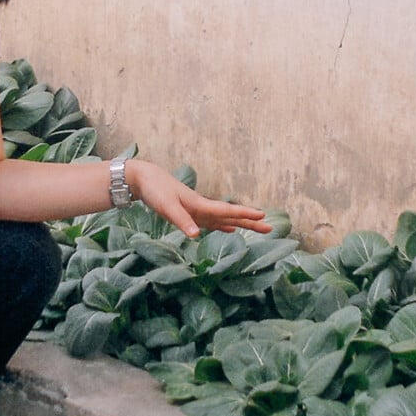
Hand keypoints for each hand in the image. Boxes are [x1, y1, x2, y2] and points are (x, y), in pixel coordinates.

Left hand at [127, 160, 272, 238]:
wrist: (144, 179)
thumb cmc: (155, 191)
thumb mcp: (167, 207)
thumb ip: (182, 221)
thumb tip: (196, 236)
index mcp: (200, 205)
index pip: (227, 211)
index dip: (245, 214)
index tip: (263, 216)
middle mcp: (203, 208)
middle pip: (231, 216)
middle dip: (251, 222)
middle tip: (270, 229)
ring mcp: (198, 211)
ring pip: (225, 219)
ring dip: (241, 224)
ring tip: (258, 229)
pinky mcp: (191, 213)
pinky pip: (213, 221)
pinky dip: (224, 225)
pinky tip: (230, 229)